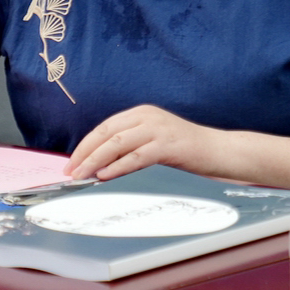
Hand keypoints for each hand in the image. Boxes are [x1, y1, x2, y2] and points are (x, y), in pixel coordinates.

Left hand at [66, 104, 221, 181]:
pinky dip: (117, 167)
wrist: (218, 150)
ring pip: (117, 143)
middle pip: (107, 133)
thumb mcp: (153, 141)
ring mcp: (158, 129)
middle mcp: (147, 116)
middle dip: (85, 153)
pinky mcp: (168, 145)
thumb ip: (130, 146)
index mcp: (142, 113)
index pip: (105, 127)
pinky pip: (136, 156)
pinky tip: (104, 176)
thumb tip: (99, 164)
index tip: (71, 162)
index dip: (85, 145)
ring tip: (82, 176)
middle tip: (71, 171)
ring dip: (95, 161)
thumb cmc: (185, 150)